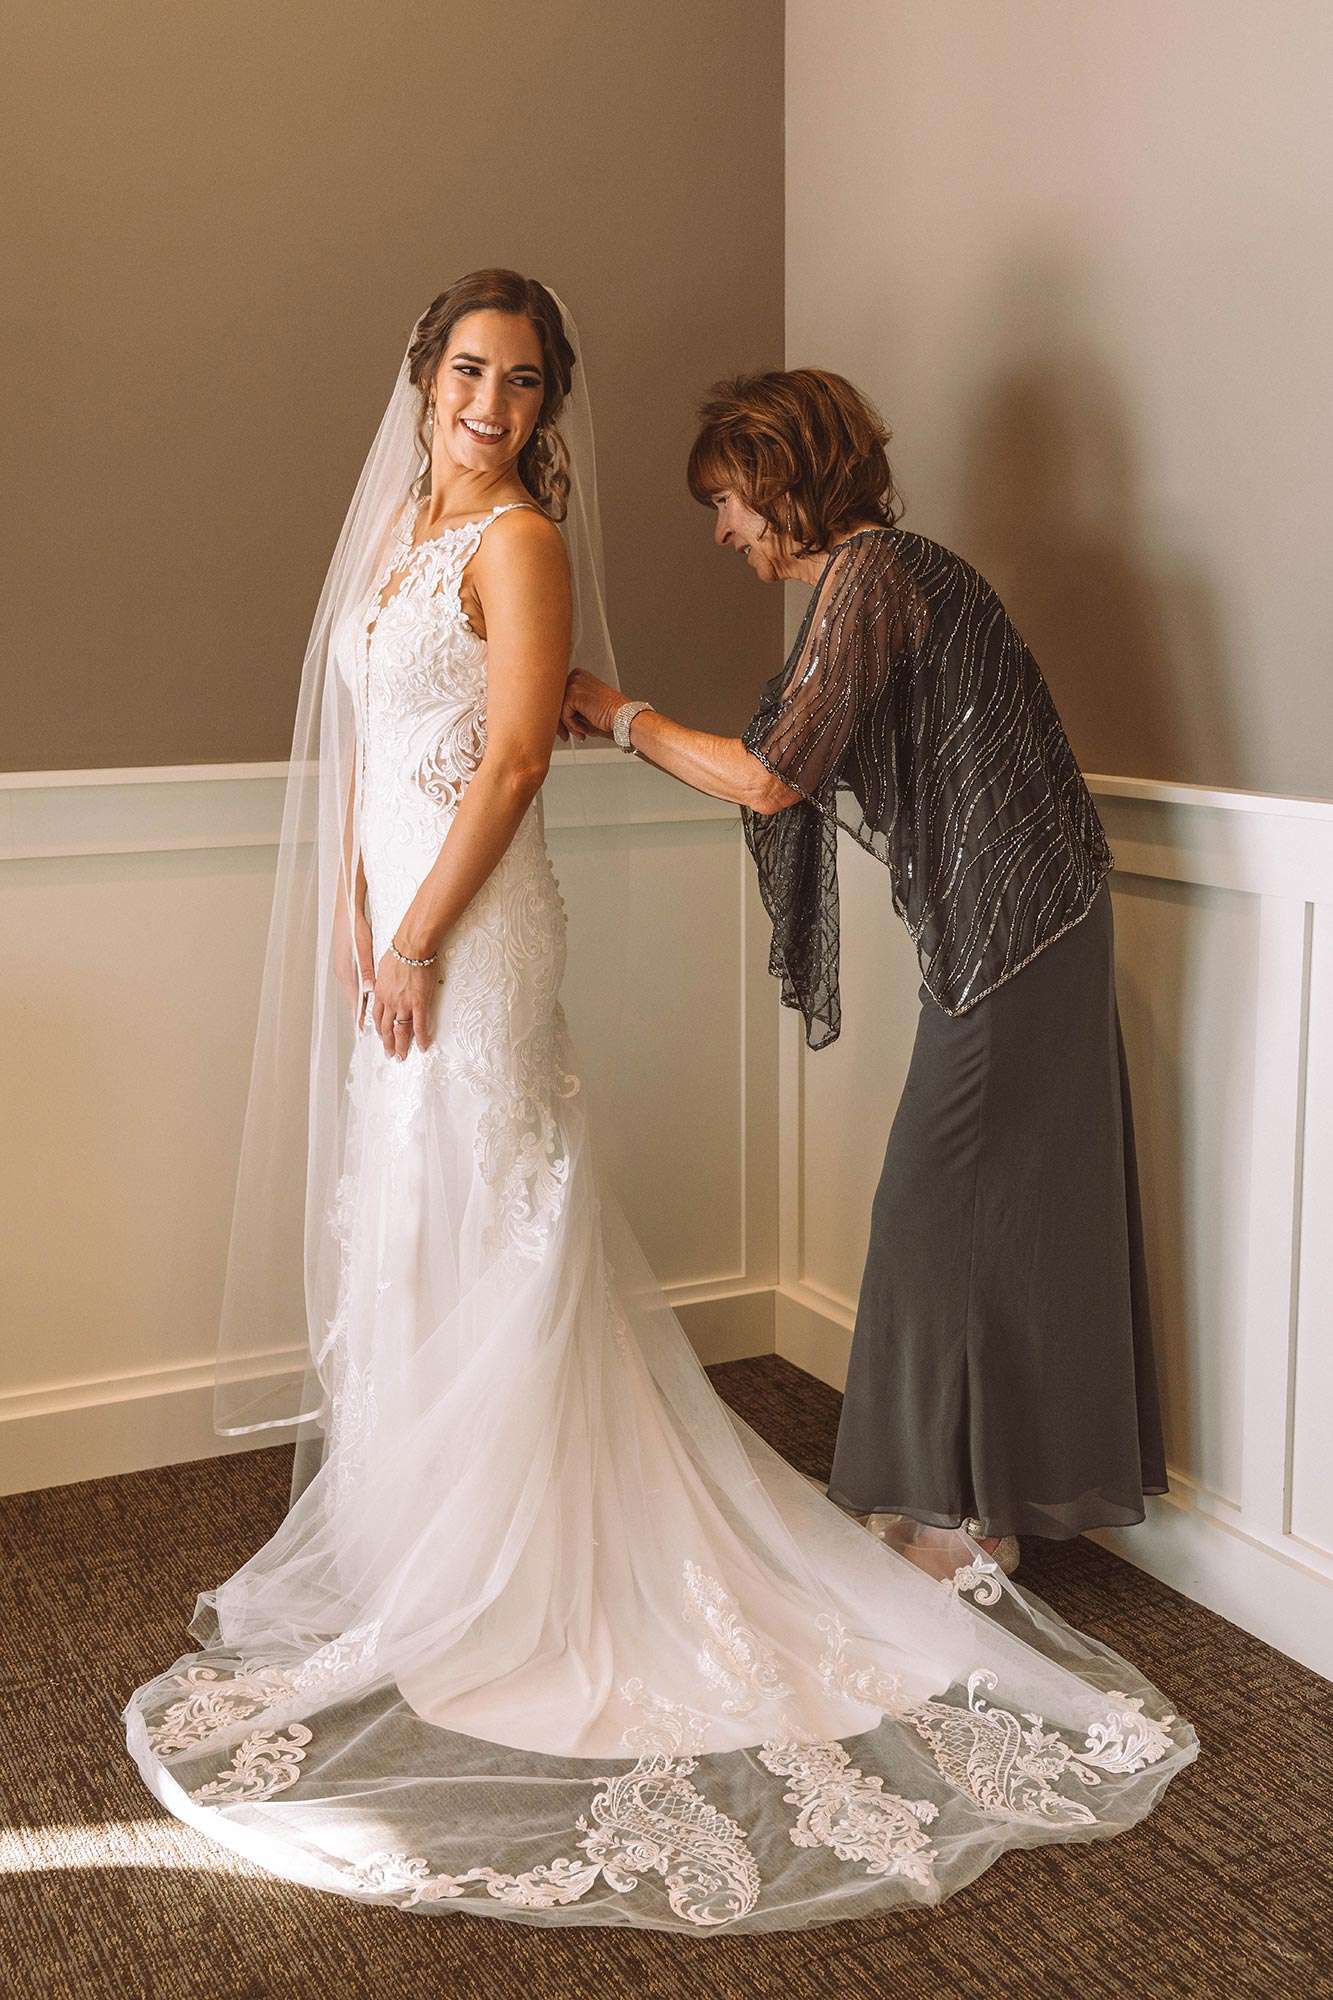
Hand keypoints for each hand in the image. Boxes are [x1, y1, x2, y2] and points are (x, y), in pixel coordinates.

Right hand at [333, 902, 375, 1026]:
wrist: (346, 913)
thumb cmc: (355, 929)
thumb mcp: (364, 950)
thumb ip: (367, 972)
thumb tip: (370, 991)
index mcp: (347, 974)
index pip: (355, 1003)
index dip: (361, 1019)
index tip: (366, 1032)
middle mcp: (343, 975)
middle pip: (355, 1001)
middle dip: (362, 1015)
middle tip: (371, 1030)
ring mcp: (343, 971)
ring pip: (354, 993)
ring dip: (362, 1005)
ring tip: (370, 1018)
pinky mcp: (345, 965)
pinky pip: (353, 984)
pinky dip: (360, 993)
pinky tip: (367, 995)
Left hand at [371, 947, 438, 1059]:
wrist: (411, 947)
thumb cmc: (399, 952)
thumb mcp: (383, 967)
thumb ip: (383, 979)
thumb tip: (384, 981)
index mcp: (380, 992)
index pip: (377, 1016)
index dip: (378, 1029)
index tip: (381, 1037)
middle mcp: (389, 1002)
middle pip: (386, 1028)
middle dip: (387, 1043)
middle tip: (390, 1054)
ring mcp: (403, 1004)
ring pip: (400, 1030)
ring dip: (401, 1045)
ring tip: (402, 1057)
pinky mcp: (418, 1003)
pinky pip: (419, 1025)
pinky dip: (421, 1038)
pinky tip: (423, 1047)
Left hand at [561, 669, 625, 741]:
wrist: (623, 717)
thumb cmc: (609, 716)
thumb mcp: (584, 709)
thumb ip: (568, 708)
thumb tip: (550, 717)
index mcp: (578, 675)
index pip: (558, 696)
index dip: (560, 716)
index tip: (564, 730)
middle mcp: (575, 676)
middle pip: (554, 702)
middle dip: (559, 723)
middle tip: (564, 736)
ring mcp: (574, 683)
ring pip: (558, 710)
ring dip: (568, 726)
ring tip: (580, 734)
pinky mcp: (573, 694)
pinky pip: (564, 715)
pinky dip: (573, 726)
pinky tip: (585, 729)